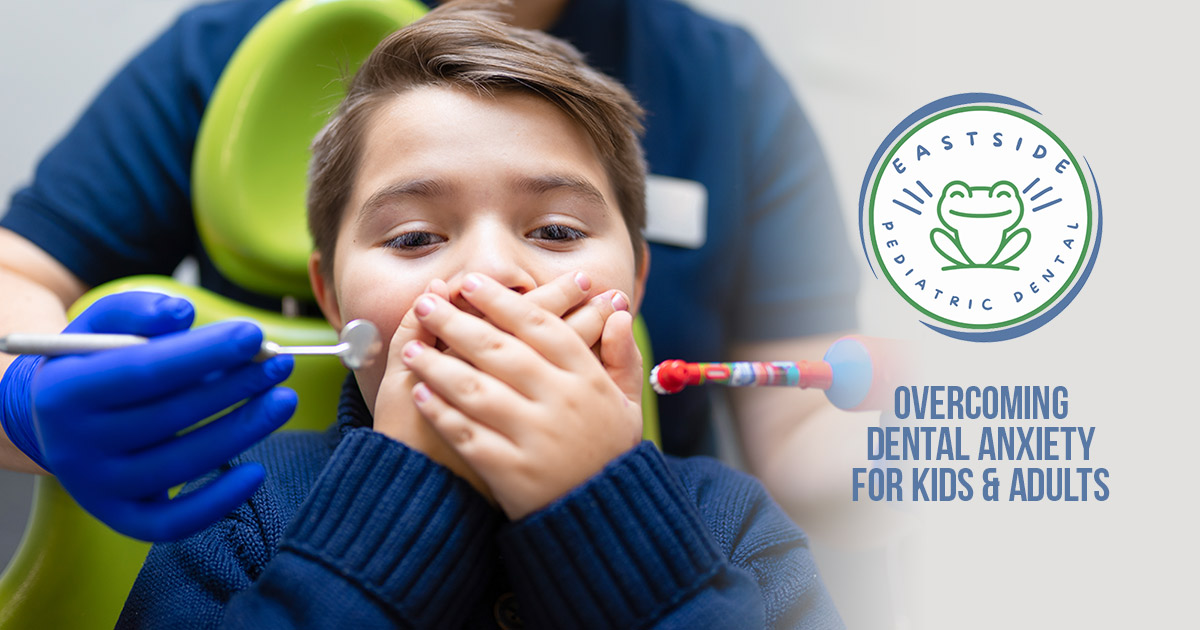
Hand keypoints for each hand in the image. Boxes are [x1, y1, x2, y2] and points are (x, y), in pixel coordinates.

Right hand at [30, 291, 295, 541]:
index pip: (143, 372)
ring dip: (242, 431)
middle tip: (282, 363)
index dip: (203, 353)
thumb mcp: (101, 325)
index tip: (253, 334)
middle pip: (170, 417)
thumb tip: (183, 313)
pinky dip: (217, 502)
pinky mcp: (120, 517)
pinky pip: (171, 522)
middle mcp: (75, 446)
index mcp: (64, 392)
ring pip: (180, 466)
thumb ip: (139, 310)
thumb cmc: (93, 362)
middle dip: (235, 386)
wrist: (51, 420)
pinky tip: (256, 471)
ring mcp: (96, 487)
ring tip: (283, 399)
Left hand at [401, 273, 642, 519]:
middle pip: (501, 351)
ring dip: (438, 365)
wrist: (605, 521)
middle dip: (457, 322)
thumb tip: (617, 310)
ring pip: (477, 390)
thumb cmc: (610, 453)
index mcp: (587, 379)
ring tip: (411, 348)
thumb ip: (622, 356)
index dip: (502, 302)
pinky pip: (468, 434)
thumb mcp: (628, 403)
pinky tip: (419, 394)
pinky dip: (441, 412)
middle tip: (426, 302)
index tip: (470, 283)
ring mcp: (535, 438)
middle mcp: (561, 402)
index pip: (540, 327)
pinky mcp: (512, 472)